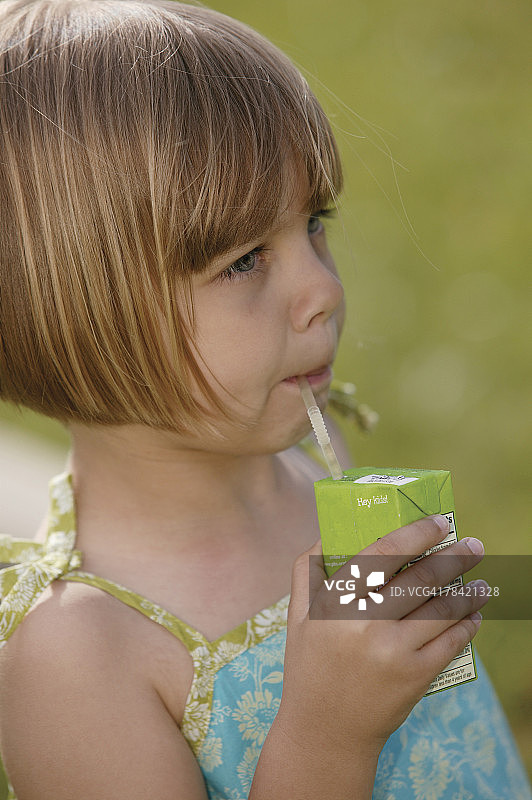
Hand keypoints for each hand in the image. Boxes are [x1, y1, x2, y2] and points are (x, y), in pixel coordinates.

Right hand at [278, 516, 486, 758]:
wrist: (325, 731)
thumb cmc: (310, 665)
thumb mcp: (298, 615)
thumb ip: (309, 568)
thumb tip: (332, 528)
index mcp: (335, 602)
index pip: (381, 553)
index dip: (415, 533)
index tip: (439, 522)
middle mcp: (365, 624)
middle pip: (420, 578)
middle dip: (454, 556)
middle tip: (474, 544)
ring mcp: (393, 652)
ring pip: (441, 608)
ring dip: (468, 591)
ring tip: (480, 581)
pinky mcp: (414, 677)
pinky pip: (450, 642)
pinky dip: (467, 624)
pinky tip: (474, 614)